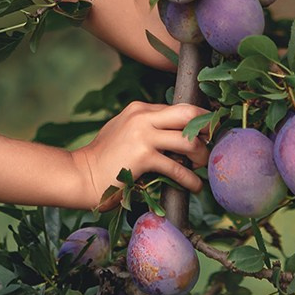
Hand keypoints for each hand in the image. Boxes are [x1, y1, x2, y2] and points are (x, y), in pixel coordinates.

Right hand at [69, 99, 207, 211]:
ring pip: (188, 140)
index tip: (209, 134)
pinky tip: (194, 186)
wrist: (81, 174)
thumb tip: (174, 131)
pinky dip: (190, 179)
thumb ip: (145, 125)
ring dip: (201, 156)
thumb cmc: (103, 157)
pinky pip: (177, 167)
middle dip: (207, 128)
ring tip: (202, 167)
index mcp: (139, 108)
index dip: (199, 121)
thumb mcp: (123, 130)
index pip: (179, 108)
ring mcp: (143, 135)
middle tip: (213, 143)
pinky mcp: (143, 157)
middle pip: (189, 113)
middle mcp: (142, 116)